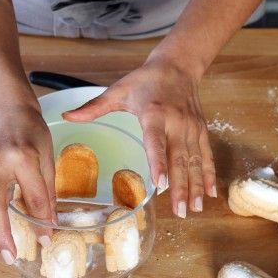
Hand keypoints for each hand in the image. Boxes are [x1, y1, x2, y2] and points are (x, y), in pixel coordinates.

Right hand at [0, 105, 55, 262]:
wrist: (9, 110)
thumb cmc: (32, 134)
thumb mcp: (47, 157)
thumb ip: (47, 191)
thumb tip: (50, 225)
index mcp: (22, 157)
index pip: (33, 197)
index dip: (40, 222)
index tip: (44, 242)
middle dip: (0, 233)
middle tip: (9, 256)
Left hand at [62, 59, 215, 217]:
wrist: (178, 66)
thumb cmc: (145, 80)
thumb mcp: (118, 91)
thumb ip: (94, 108)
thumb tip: (66, 116)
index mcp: (154, 114)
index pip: (156, 142)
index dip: (158, 164)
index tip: (160, 184)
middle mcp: (176, 123)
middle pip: (178, 159)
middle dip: (180, 187)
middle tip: (180, 211)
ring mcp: (191, 129)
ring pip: (195, 162)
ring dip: (196, 186)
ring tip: (195, 208)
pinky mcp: (200, 131)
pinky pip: (206, 156)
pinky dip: (209, 175)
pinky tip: (210, 193)